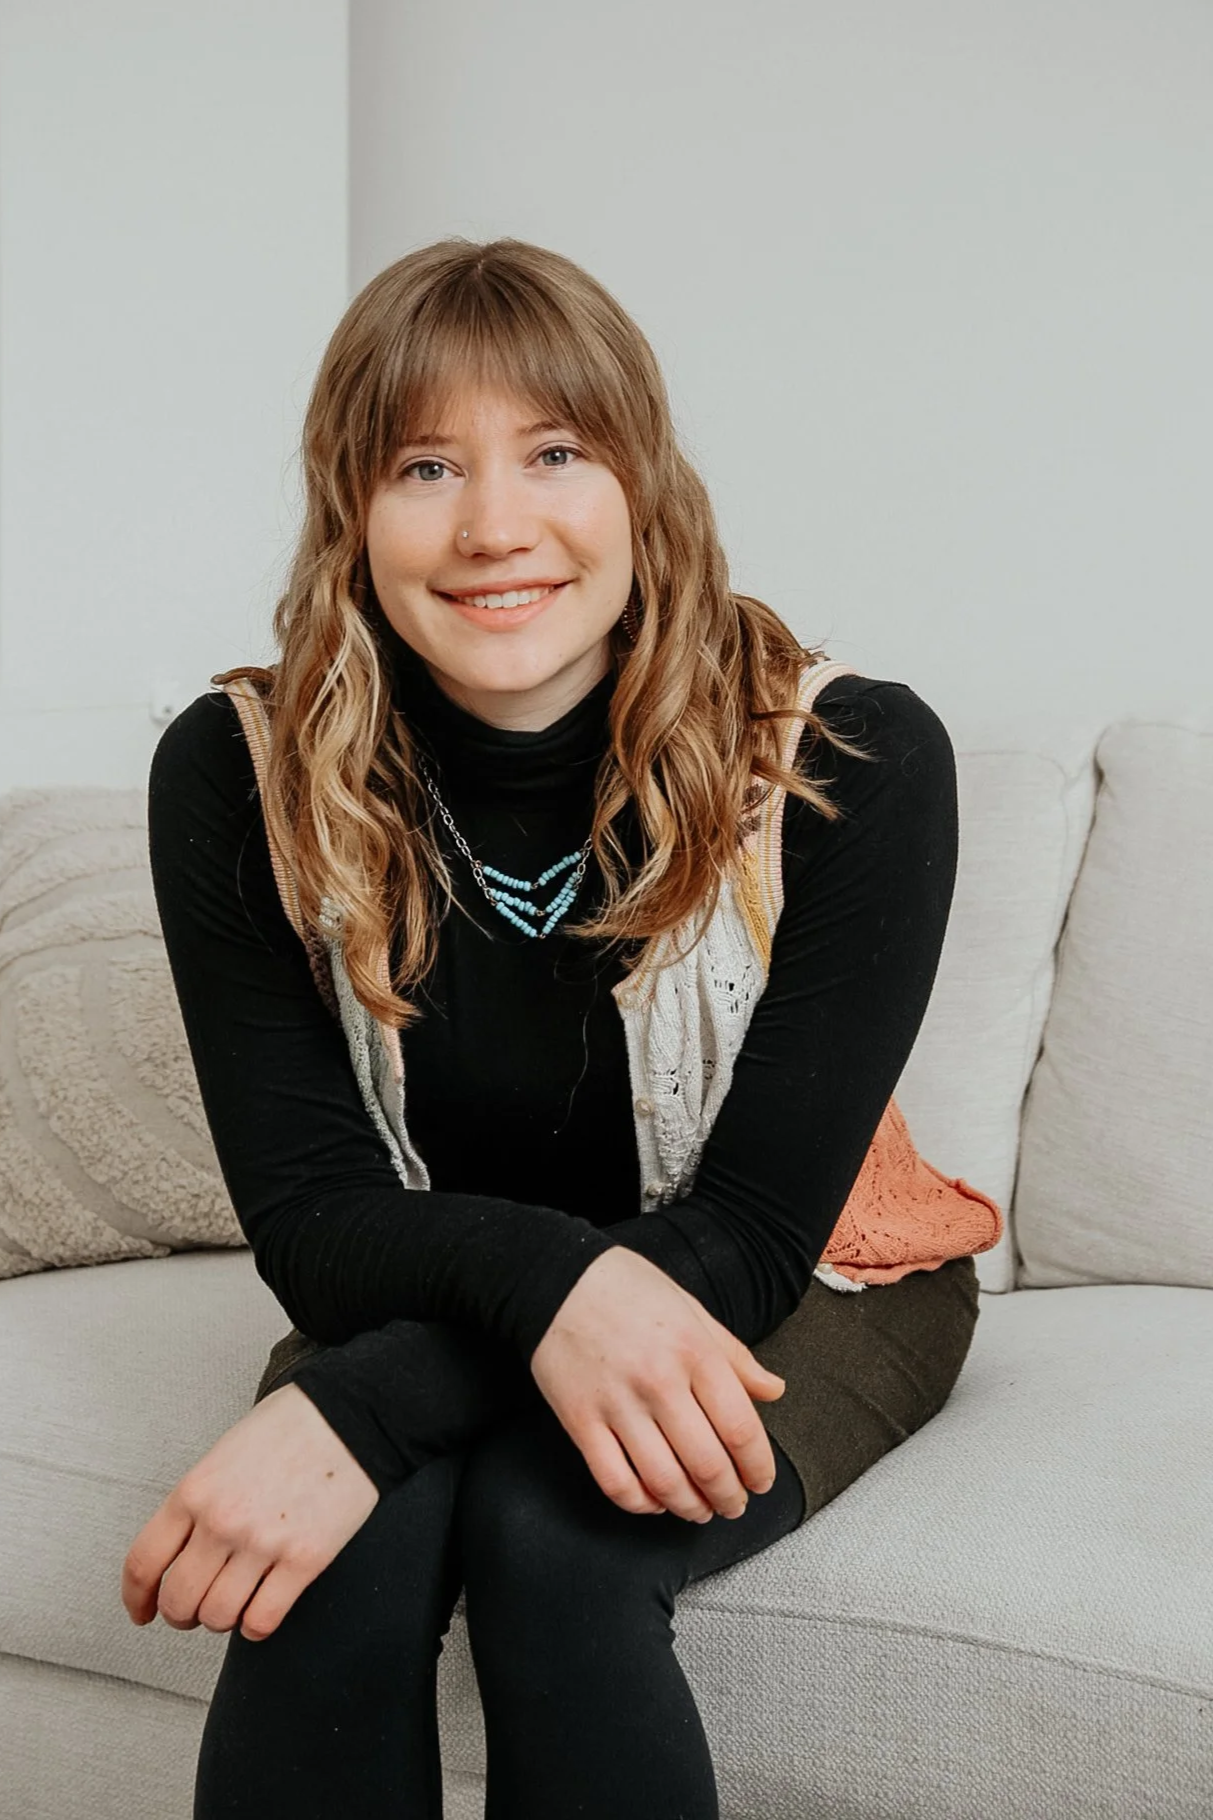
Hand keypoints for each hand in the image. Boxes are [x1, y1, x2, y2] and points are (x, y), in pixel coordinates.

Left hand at [120, 1382, 378, 1643]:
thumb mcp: (225, 1453)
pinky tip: (260, 1613)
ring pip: (218, 1617)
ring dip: (220, 1620)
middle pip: (179, 1600)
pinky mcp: (304, 1561)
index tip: (142, 1610)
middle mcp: (222, 1522)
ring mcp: (262, 1544)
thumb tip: (185, 1547)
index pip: (144, 1562)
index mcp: (195, 1491)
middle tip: (193, 1611)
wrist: (351, 1413)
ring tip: (233, 1606)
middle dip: (181, 1614)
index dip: (136, 1597)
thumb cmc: (292, 1424)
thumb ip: (200, 1500)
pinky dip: (255, 1628)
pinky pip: (262, 1620)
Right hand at [529, 1247, 785, 1524]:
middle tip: (734, 1505)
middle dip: (728, 1497)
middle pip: (707, 1464)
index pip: (740, 1429)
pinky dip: (639, 1503)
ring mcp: (617, 1404)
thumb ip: (734, 1356)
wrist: (553, 1278)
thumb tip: (774, 1390)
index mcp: (693, 1351)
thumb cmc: (626, 1288)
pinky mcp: (580, 1420)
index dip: (758, 1468)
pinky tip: (653, 1501)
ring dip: (689, 1507)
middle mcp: (659, 1381)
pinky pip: (615, 1481)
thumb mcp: (691, 1309)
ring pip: (663, 1482)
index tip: (761, 1482)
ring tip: (699, 1510)